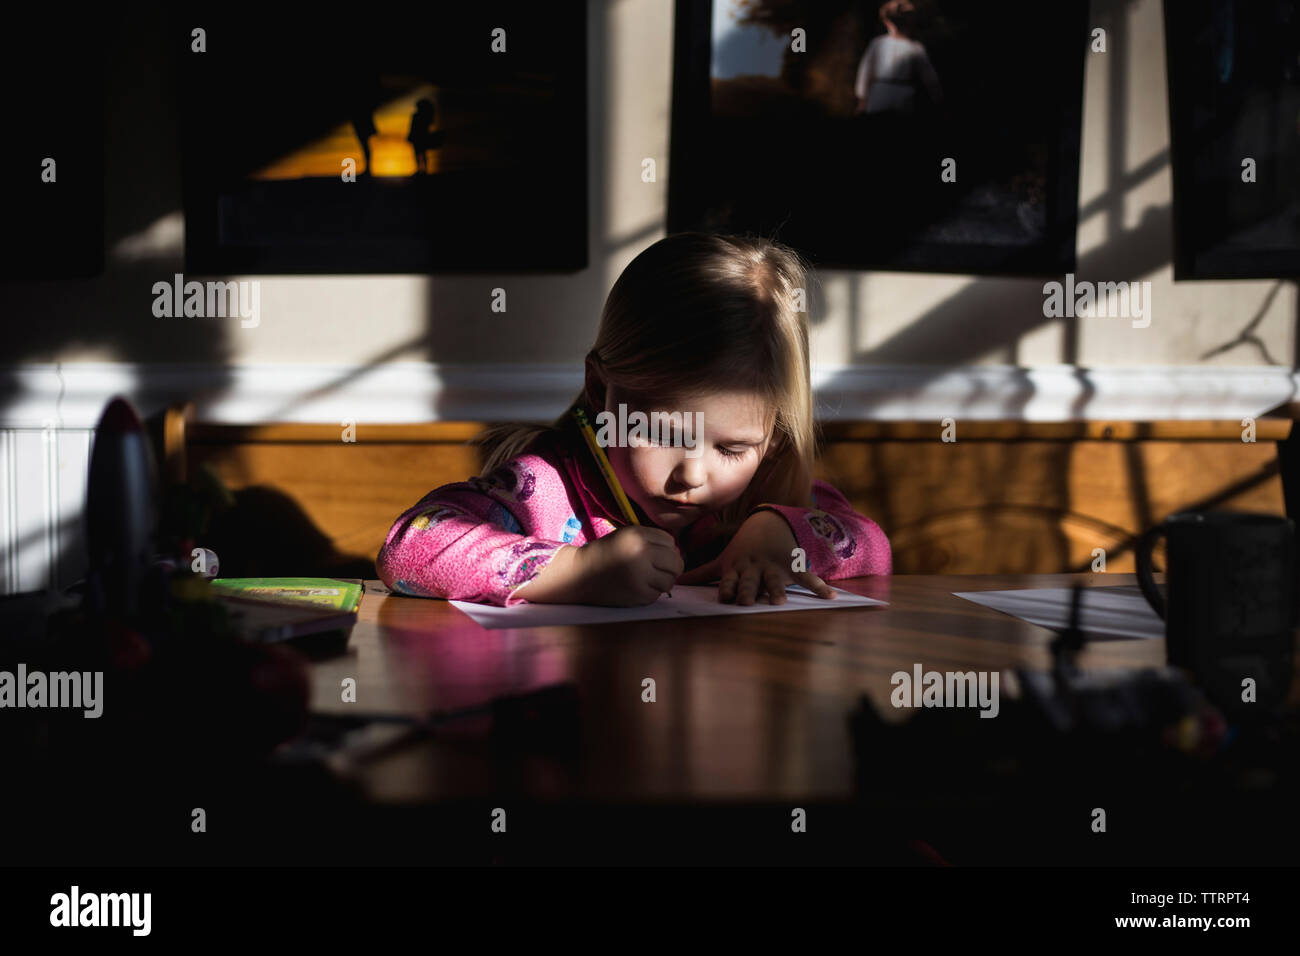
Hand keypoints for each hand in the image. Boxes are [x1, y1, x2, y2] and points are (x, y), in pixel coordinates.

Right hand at [571, 525, 683, 606]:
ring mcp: (641, 577)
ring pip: (670, 581)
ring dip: (664, 580)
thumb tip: (679, 554)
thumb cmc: (606, 552)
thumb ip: (653, 539)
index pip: (671, 543)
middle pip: (676, 563)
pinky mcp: (638, 596)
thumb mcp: (627, 535)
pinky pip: (658, 594)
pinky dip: (652, 592)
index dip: (667, 549)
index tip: (655, 553)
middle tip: (660, 568)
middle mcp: (641, 555)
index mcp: (638, 537)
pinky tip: (638, 586)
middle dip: (672, 566)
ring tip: (649, 577)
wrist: (580, 574)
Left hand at [675, 510, 836, 604]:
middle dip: (748, 591)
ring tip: (779, 601)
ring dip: (777, 590)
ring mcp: (774, 567)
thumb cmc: (741, 549)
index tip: (725, 598)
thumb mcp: (723, 560)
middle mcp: (754, 568)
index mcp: (737, 568)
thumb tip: (675, 582)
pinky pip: (806, 577)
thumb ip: (701, 573)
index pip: (730, 580)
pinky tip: (831, 597)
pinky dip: (819, 587)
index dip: (727, 588)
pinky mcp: (792, 566)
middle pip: (750, 582)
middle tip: (746, 602)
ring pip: (774, 581)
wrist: (768, 525)